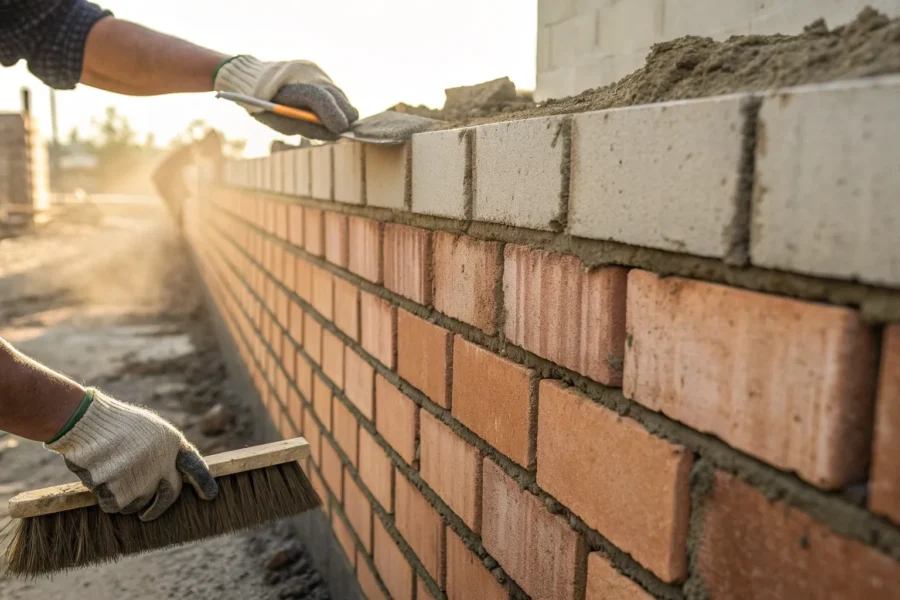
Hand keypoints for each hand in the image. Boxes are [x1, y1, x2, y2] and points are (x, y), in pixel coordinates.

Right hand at [45, 389, 218, 520]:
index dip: (204, 482)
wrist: (88, 423)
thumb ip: (162, 453)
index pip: (195, 467)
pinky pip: (114, 505)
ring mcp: (142, 480)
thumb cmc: (115, 424)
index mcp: (172, 444)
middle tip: (147, 515)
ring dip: (125, 498)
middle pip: (167, 496)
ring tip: (112, 474)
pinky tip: (99, 476)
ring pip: (137, 504)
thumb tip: (167, 478)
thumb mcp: (150, 431)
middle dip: (157, 508)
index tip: (210, 496)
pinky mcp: (119, 492)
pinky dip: (105, 497)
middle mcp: (163, 465)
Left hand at [214, 56, 358, 140]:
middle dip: (343, 115)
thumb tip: (335, 135)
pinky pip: (332, 90)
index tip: (341, 133)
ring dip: (339, 109)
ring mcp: (313, 68)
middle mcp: (306, 71)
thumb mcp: (279, 122)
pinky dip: (333, 103)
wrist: (249, 78)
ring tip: (332, 123)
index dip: (334, 117)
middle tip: (341, 132)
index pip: (321, 99)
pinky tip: (325, 111)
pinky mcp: (316, 69)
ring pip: (338, 93)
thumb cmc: (262, 104)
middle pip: (337, 95)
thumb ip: (307, 128)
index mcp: (292, 84)